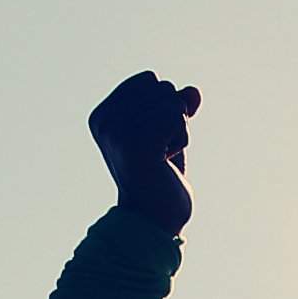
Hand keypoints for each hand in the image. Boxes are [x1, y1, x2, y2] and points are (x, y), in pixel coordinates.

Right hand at [84, 73, 197, 235]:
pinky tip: (164, 162)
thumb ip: (177, 105)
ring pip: (173, 103)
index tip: (152, 138)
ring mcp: (118, 131)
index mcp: (102, 115)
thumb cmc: (160, 175)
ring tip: (160, 158)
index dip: (163, 106)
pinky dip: (181, 140)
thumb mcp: (168, 131)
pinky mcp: (136, 143)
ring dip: (178, 131)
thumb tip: (194, 91)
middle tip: (158, 151)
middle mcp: (105, 120)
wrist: (155, 218)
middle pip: (162, 88)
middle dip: (172, 118)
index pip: (149, 79)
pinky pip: (178, 119)